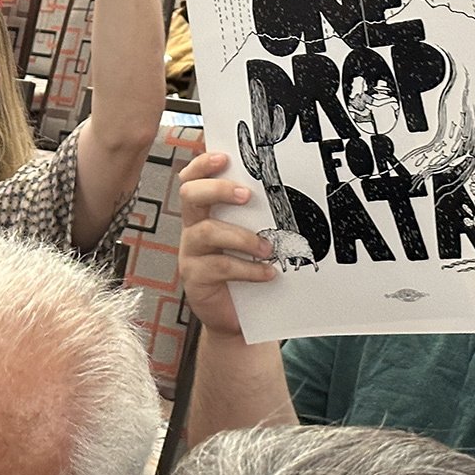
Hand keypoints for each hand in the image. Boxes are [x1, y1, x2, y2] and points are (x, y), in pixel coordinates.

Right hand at [176, 151, 276, 338]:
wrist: (236, 316)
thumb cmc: (245, 271)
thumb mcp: (248, 238)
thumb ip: (254, 218)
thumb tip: (284, 192)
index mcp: (203, 213)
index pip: (193, 179)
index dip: (203, 165)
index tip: (225, 157)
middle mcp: (193, 228)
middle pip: (191, 195)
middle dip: (217, 189)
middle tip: (247, 195)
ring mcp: (191, 253)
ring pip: (206, 231)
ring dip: (241, 236)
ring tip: (266, 247)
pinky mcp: (195, 277)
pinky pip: (219, 266)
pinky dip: (247, 268)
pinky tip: (267, 273)